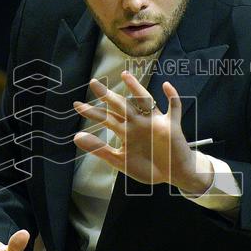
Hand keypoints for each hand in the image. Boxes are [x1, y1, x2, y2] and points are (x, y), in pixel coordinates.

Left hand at [72, 71, 213, 193]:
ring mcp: (155, 123)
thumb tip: (76, 137)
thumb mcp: (120, 161)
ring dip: (137, 89)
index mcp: (126, 131)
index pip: (107, 118)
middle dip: (108, 96)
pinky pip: (174, 108)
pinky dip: (172, 97)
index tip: (76, 105)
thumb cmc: (149, 167)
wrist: (174, 174)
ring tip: (126, 75)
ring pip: (145, 102)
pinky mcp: (171, 126)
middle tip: (93, 83)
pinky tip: (166, 86)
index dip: (92, 112)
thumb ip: (99, 149)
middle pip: (122, 106)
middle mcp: (139, 123)